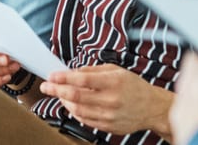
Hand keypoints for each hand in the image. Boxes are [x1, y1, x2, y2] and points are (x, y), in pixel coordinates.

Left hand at [41, 64, 174, 137]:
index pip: (81, 80)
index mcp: (113, 82)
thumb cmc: (133, 86)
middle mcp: (111, 100)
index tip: (51, 76)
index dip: (63, 78)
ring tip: (59, 94)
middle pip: (75, 96)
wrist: (152, 108)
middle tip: (46, 86)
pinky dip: (74, 111)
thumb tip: (70, 72)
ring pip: (77, 109)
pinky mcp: (108, 126)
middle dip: (56, 90)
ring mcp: (109, 115)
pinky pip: (84, 120)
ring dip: (64, 101)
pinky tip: (72, 104)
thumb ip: (91, 71)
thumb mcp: (115, 70)